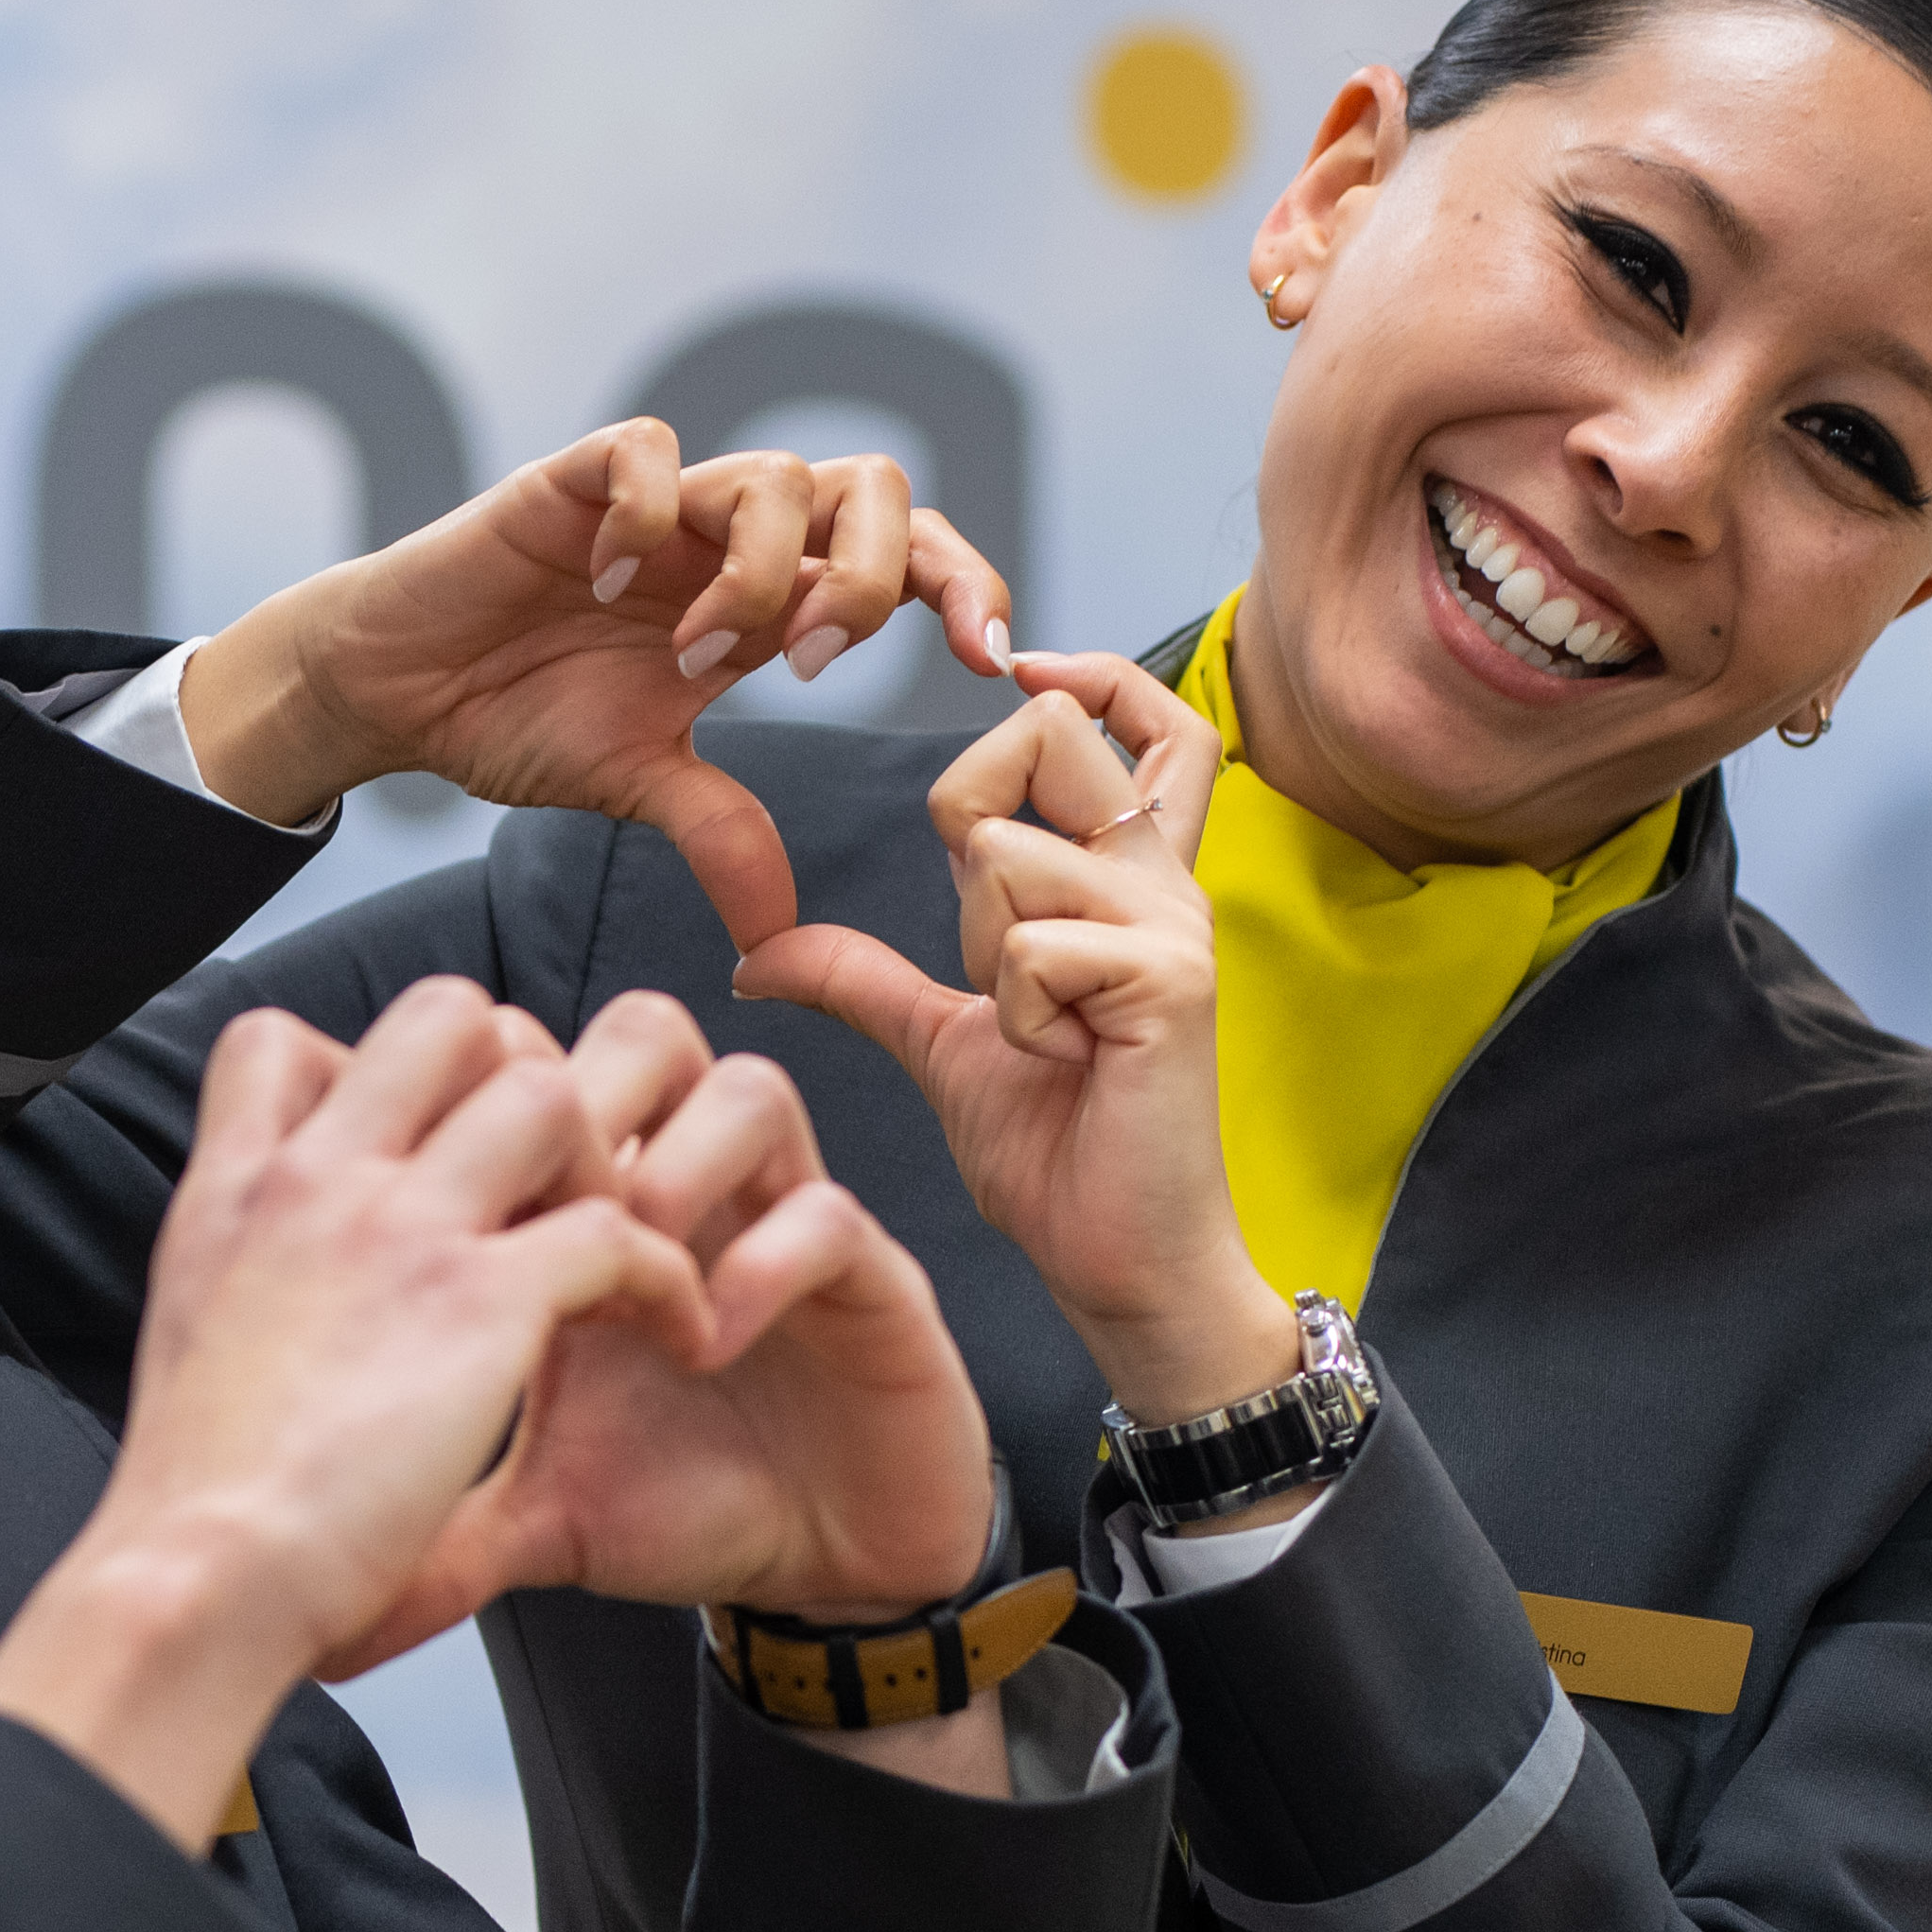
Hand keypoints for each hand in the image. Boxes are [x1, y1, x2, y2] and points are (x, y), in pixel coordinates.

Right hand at [0, 979, 719, 1841]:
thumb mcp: (186, 1351)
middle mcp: (317, 1181)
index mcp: (237, 1192)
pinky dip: (672, 1280)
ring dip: (609, 1162)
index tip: (416, 1157)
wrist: (196, 1580)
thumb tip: (273, 1310)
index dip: (371, 1069)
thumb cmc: (195, 1507)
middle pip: (447, 1018)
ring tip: (625, 1252)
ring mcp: (400, 1228)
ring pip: (546, 1094)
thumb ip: (246, 1286)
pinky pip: (620, 1230)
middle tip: (551, 1186)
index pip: (284, 1039)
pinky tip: (675, 1338)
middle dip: (522, 1077)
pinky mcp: (481, 1300)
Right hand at [179, 421, 1016, 944]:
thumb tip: (780, 942)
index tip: (979, 664)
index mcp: (768, 599)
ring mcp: (657, 503)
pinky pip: (649, 451)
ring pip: (777, 473)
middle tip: (813, 663)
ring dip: (759, 574)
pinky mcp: (572, 480)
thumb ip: (721, 838)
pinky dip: (645, 516)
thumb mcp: (638, 787)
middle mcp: (727, 538)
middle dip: (874, 577)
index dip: (961, 588)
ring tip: (690, 651)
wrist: (394, 693)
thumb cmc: (514, 719)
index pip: (905, 554)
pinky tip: (602, 583)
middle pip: (873, 487)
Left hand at [465, 994, 992, 1625]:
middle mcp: (693, 1195)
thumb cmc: (690, 1506)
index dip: (486, 1115)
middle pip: (638, 1037)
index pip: (535, 1076)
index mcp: (596, 1219)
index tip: (447, 1222)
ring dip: (677, 1167)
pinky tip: (705, 1343)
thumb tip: (325, 1608)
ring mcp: (783, 1224)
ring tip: (628, 1274)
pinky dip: (760, 1263)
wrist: (824, 1572)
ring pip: (744, 1085)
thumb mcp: (536, 1513)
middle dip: (586, 1109)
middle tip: (542, 1218)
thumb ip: (434, 1521)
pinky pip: (826, 1211)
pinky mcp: (872, 1279)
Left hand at [731, 651, 1305, 1423]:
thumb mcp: (940, 1039)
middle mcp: (1166, 879)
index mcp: (1128, 877)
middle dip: (968, 811)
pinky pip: (1030, 945)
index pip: (1144, 715)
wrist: (1120, 1261)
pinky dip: (1014, 1015)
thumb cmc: (1058, 1152)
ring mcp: (1176, 923)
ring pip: (1009, 852)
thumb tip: (756, 951)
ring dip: (982, 953)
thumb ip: (861, 975)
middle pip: (1048, 734)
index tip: (1016, 670)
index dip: (1083, 673)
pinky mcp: (1171, 979)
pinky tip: (1063, 1066)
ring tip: (1040, 1034)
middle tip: (985, 936)